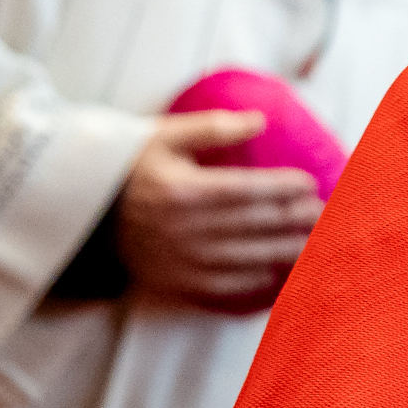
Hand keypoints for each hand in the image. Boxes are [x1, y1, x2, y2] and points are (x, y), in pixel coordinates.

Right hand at [117, 110, 323, 306]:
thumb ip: (212, 126)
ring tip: (315, 242)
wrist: (81, 212)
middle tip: (326, 212)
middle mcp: (184, 230)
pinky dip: (254, 281)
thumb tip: (261, 120)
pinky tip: (277, 272)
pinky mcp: (174, 282)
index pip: (248, 190)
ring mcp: (179, 261)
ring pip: (246, 259)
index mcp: (184, 191)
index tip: (309, 183)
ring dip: (285, 251)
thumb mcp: (163, 136)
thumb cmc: (128, 167)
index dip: (284, 188)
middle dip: (294, 219)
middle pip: (254, 225)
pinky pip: (223, 286)